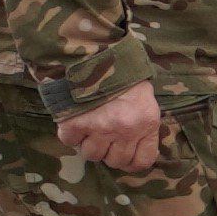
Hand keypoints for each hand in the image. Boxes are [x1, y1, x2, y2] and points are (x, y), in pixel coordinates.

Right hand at [55, 81, 172, 175]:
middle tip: (104, 135)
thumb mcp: (145, 101)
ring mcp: (99, 128)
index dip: (131, 161)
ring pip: (91, 154)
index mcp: (146, 124)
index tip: (123, 152)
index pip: (141, 161)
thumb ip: (143, 127)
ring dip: (88, 143)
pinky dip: (71, 134)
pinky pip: (70, 141)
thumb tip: (135, 150)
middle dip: (108, 151)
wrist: (95, 54)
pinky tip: (76, 120)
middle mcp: (124, 130)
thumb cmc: (123, 77)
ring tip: (89, 126)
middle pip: (115, 161)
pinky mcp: (75, 124)